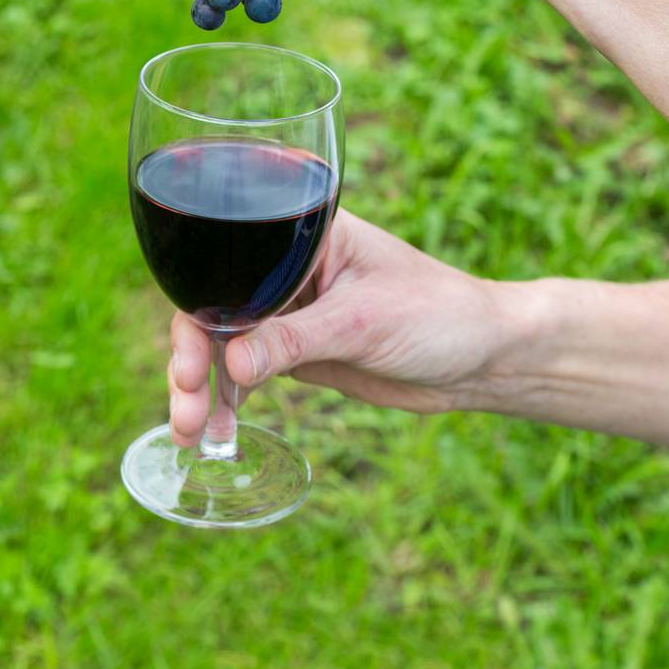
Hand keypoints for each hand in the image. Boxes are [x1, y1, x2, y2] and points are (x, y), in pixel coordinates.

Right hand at [168, 209, 505, 445]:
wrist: (484, 358)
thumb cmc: (437, 313)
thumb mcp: (364, 322)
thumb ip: (295, 340)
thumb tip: (228, 366)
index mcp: (302, 235)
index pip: (229, 265)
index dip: (196, 310)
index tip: (188, 364)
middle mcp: (287, 270)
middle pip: (216, 308)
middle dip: (189, 359)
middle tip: (185, 409)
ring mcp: (291, 313)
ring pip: (225, 346)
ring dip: (202, 387)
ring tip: (188, 434)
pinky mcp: (301, 353)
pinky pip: (249, 374)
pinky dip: (228, 401)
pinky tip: (213, 433)